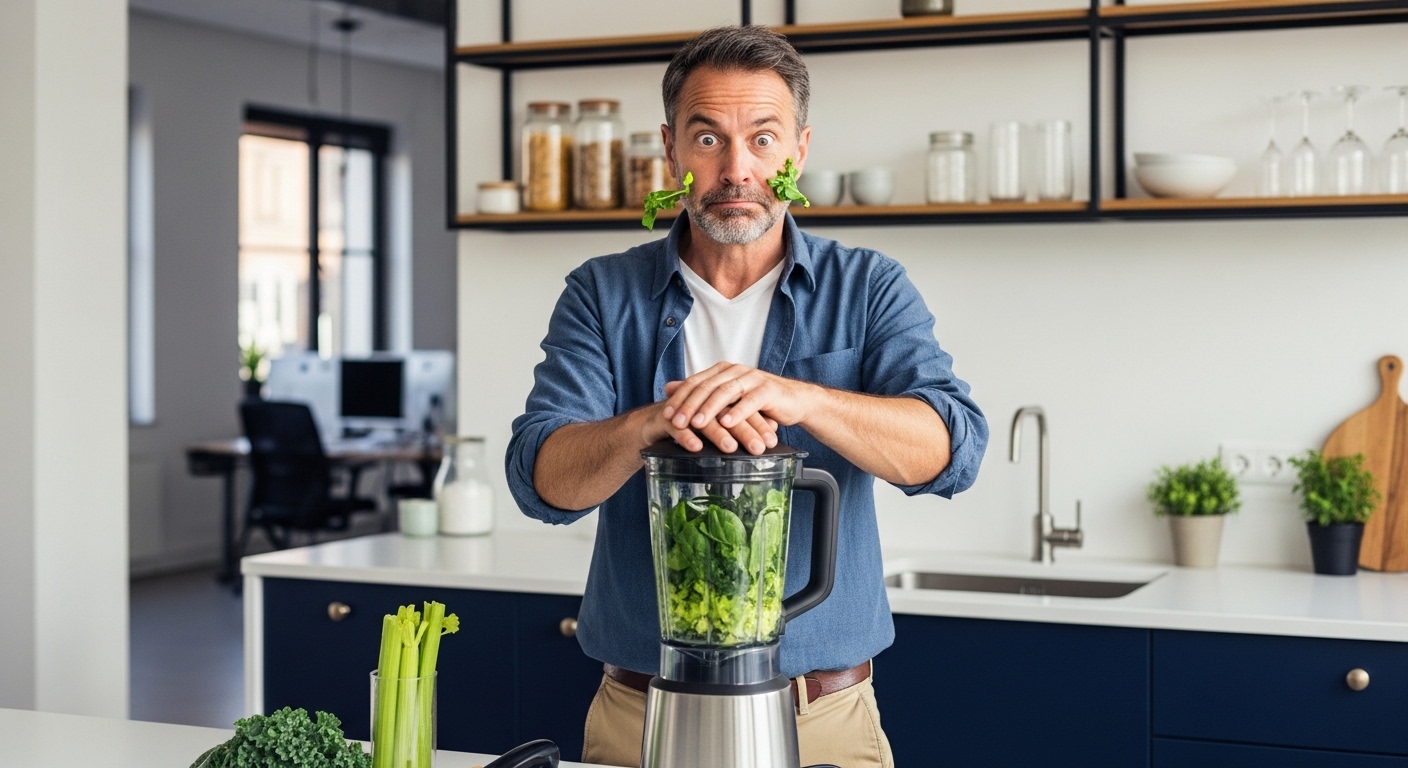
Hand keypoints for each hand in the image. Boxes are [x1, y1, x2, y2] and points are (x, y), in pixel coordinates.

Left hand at [661, 362, 816, 453]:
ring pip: (725, 392)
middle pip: (707, 386)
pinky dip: (737, 412)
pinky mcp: (767, 390)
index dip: (679, 398)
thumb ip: (700, 392)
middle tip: (677, 422)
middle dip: (689, 405)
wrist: (793, 401)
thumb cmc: (758, 401)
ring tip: (697, 424)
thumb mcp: (726, 397)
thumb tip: (668, 387)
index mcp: (723, 370)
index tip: (667, 415)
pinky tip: (726, 423)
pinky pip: (750, 401)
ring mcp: (752, 378)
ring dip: (709, 409)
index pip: (695, 382)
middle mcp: (736, 371)